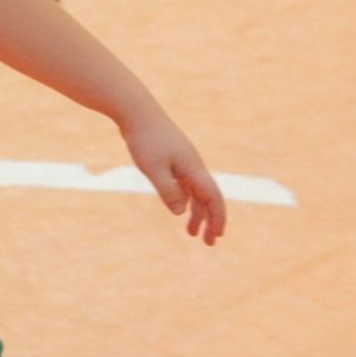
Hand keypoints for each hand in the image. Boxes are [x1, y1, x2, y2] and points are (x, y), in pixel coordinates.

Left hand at [122, 118, 226, 245]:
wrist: (137, 113)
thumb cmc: (145, 140)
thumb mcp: (153, 169)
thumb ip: (167, 191)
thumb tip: (180, 212)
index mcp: (194, 169)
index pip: (214, 198)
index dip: (217, 218)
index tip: (217, 237)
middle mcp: (194, 166)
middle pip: (209, 198)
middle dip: (210, 221)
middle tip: (209, 243)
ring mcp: (185, 162)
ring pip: (197, 193)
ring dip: (197, 213)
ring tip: (191, 233)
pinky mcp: (174, 159)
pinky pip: (187, 185)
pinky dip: (187, 200)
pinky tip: (180, 210)